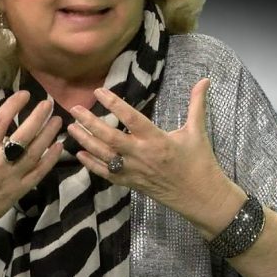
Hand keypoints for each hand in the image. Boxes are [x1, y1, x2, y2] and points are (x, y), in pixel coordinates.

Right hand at [0, 91, 62, 254]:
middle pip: (24, 134)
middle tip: (49, 103)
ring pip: (36, 151)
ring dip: (49, 134)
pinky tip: (59, 146)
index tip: (25, 93)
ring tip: (58, 120)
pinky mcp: (20, 191)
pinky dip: (51, 159)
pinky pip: (39, 173)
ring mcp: (11, 176)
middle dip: (38, 116)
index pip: (1, 120)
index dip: (14, 104)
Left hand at [67, 79, 243, 233]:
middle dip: (90, 123)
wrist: (200, 197)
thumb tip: (205, 80)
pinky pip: (106, 174)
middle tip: (74, 109)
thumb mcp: (197, 131)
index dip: (114, 104)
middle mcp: (141, 155)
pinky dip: (91, 164)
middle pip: (110, 137)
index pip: (131, 118)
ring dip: (85, 141)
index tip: (98, 91)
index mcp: (157, 140)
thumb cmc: (200, 162)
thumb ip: (196, 104)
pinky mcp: (131, 183)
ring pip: (103, 156)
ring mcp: (134, 171)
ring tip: (70, 128)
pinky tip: (79, 154)